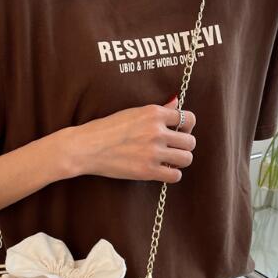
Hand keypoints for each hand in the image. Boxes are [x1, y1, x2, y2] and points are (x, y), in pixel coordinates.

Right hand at [70, 96, 195, 182]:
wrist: (86, 147)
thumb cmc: (106, 129)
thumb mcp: (133, 112)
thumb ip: (158, 110)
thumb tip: (176, 102)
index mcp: (154, 113)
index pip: (189, 119)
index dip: (186, 128)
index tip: (178, 133)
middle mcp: (157, 131)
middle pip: (190, 141)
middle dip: (184, 146)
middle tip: (172, 150)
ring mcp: (153, 152)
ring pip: (186, 158)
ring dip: (180, 161)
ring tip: (168, 161)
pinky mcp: (147, 170)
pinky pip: (175, 175)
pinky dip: (172, 174)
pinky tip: (162, 171)